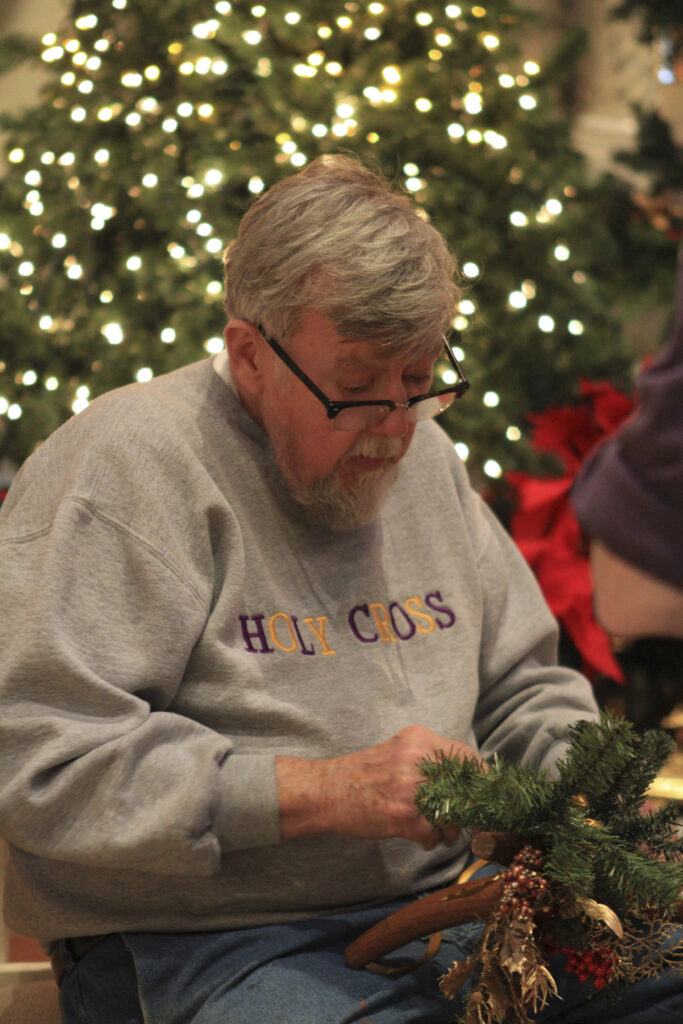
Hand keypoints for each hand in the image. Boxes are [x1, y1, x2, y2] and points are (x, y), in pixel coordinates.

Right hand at [276, 724, 480, 849]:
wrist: (326, 791)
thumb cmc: (364, 775)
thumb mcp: (399, 753)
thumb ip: (431, 760)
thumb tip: (472, 782)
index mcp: (418, 739)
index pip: (467, 757)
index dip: (482, 780)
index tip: (486, 797)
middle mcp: (416, 758)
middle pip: (465, 788)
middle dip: (470, 810)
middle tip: (465, 821)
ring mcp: (409, 788)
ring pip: (452, 814)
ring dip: (450, 829)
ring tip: (440, 832)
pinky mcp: (400, 815)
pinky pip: (433, 834)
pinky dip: (430, 841)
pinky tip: (420, 838)